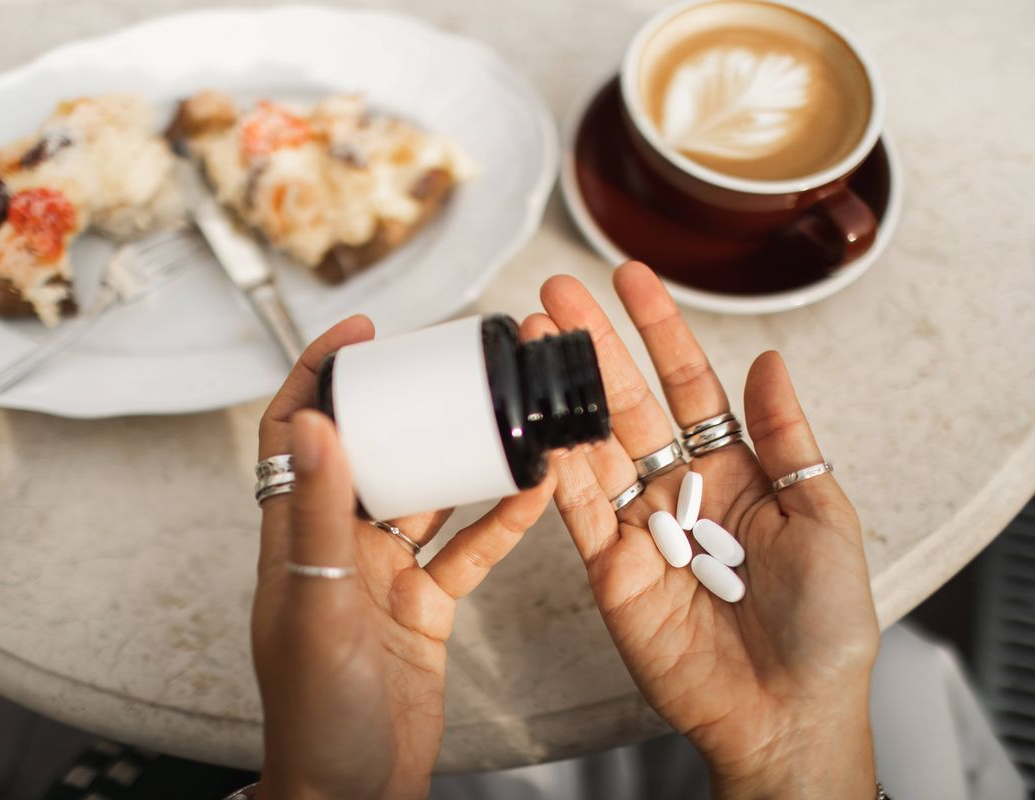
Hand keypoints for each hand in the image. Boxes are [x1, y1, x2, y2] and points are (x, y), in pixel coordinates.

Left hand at [252, 316, 553, 799]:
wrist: (353, 792)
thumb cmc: (314, 716)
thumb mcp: (315, 608)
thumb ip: (316, 518)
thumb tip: (311, 423)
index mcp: (295, 536)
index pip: (293, 432)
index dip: (318, 374)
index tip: (360, 332)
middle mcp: (338, 544)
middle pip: (371, 451)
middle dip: (406, 404)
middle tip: (449, 365)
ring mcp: (383, 573)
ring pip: (427, 494)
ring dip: (462, 457)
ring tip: (502, 413)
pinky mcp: (424, 604)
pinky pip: (466, 549)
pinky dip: (498, 522)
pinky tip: (532, 491)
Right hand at [531, 264, 879, 798]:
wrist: (786, 709)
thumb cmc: (822, 622)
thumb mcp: (823, 516)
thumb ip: (787, 438)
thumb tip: (770, 360)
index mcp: (733, 470)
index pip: (688, 383)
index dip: (659, 329)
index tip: (630, 278)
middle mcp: (679, 490)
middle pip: (627, 404)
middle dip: (592, 346)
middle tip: (555, 293)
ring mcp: (638, 527)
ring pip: (592, 447)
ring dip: (562, 394)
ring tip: (532, 342)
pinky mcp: (607, 568)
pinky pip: (576, 511)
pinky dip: (555, 469)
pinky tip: (537, 423)